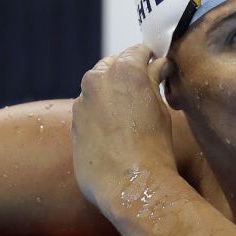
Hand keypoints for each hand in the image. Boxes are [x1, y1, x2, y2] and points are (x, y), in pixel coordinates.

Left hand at [72, 44, 174, 207]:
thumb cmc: (154, 145)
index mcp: (124, 70)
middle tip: (146, 88)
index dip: (151, 57)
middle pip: (113, 65)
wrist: (130, 184)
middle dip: (128, 72)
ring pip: (98, 87)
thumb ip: (154, 80)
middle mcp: (97, 80)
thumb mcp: (161, 107)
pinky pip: (89, 109)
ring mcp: (81, 103)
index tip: (158, 65)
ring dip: (113, 92)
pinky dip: (102, 112)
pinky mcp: (73, 124)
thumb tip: (158, 65)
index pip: (138, 51)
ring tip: (132, 113)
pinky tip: (118, 131)